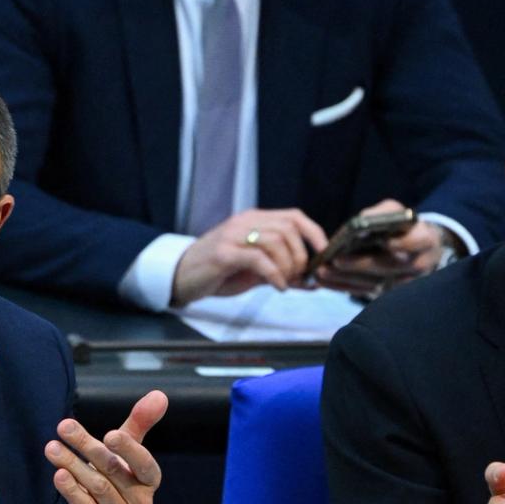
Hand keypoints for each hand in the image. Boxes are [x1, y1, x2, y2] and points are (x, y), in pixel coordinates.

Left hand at [53, 389, 168, 503]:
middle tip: (63, 427)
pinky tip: (58, 475)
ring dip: (72, 464)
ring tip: (51, 448)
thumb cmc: (111, 483)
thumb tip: (160, 394)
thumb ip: (139, 424)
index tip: (109, 434)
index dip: (129, 450)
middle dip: (87, 447)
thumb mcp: (123, 453)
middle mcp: (141, 501)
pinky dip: (72, 490)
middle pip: (113, 470)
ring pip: (97, 488)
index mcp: (149, 480)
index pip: (145, 464)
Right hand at [171, 208, 328, 306]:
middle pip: (289, 229)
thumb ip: (282, 272)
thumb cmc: (218, 273)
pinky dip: (275, 274)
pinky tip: (278, 287)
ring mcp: (232, 236)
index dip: (314, 233)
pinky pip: (259, 259)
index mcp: (254, 220)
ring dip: (289, 266)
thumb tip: (312, 282)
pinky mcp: (223, 253)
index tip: (324, 254)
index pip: (294, 216)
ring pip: (276, 241)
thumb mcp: (254, 272)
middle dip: (301, 256)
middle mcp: (244, 222)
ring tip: (286, 283)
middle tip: (299, 277)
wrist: (180, 277)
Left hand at [317, 200, 452, 296]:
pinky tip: (325, 281)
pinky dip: (344, 286)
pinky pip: (366, 292)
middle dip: (361, 264)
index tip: (384, 242)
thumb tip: (361, 222)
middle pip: (389, 266)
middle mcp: (419, 264)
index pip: (417, 242)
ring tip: (323, 272)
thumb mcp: (395, 212)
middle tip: (336, 260)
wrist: (418, 248)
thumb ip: (381, 214)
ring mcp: (405, 282)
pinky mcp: (389, 293)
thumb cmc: (402, 225)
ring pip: (375, 284)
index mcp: (425, 239)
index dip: (402, 244)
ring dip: (347, 279)